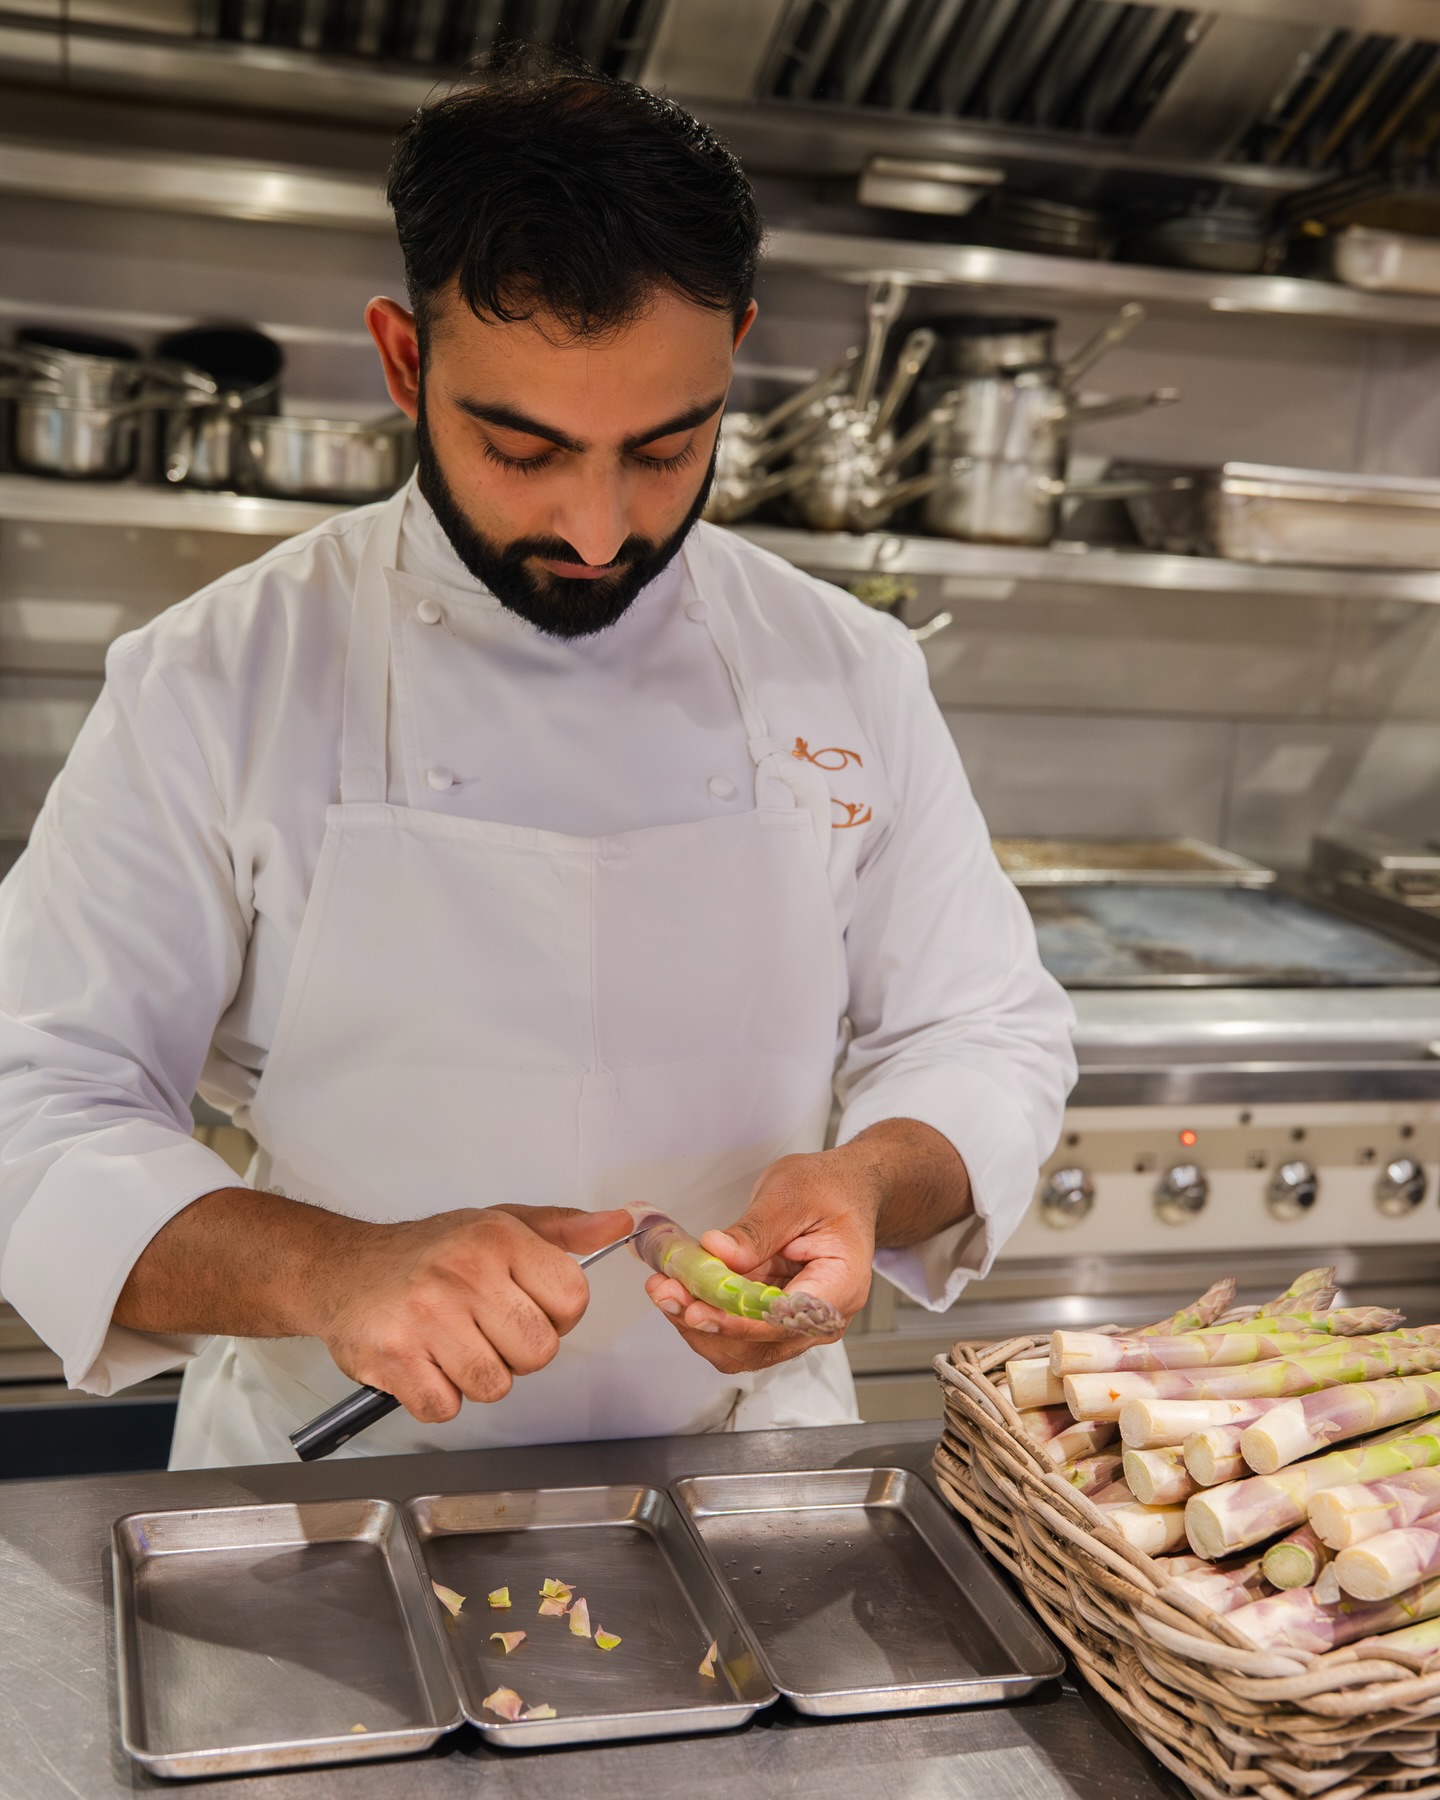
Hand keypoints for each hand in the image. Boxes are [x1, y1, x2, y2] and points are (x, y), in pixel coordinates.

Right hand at [305, 1203, 633, 1423]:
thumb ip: (563, 1229)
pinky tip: (423, 1363)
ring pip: (495, 1385)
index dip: (555, 1315)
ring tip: (451, 1344)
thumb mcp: (499, 1223)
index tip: (527, 1306)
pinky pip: (445, 1407)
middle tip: (484, 1328)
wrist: (342, 1269)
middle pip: (538, 1351)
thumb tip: (620, 1223)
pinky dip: (437, 1396)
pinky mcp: (393, 1357)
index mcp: (498, 1237)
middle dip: (517, 1351)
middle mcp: (464, 1272)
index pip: (572, 1299)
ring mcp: (427, 1316)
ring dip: (476, 1376)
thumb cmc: (429, 1252)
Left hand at [643, 1142, 883, 1375]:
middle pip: (758, 1343)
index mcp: (840, 1285)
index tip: (697, 1310)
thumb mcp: (791, 1195)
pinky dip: (705, 1313)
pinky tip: (680, 1290)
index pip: (785, 1319)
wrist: (842, 1192)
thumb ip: (756, 1230)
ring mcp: (797, 1323)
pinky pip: (737, 1330)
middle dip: (707, 1323)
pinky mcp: (773, 1318)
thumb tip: (719, 1252)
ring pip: (742, 1346)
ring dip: (699, 1323)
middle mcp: (821, 1317)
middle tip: (667, 1292)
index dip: (737, 1321)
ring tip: (665, 1290)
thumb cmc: (829, 1190)